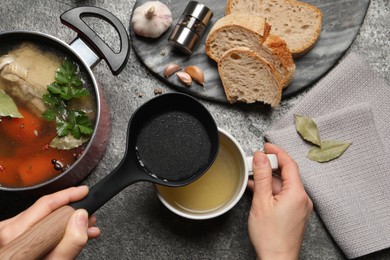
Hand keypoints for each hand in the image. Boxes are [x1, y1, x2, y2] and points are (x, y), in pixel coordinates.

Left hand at [0, 186, 99, 258]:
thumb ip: (69, 244)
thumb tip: (82, 218)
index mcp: (12, 236)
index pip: (45, 205)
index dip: (68, 196)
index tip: (84, 192)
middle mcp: (6, 233)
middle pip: (44, 212)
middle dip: (72, 213)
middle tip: (90, 217)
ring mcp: (6, 237)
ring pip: (41, 220)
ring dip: (65, 224)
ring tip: (85, 230)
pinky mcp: (9, 242)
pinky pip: (34, 229)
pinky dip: (53, 231)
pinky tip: (68, 237)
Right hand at [247, 143, 312, 259]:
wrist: (276, 259)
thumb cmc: (270, 236)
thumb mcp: (261, 201)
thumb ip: (261, 176)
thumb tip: (261, 157)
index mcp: (297, 193)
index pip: (289, 164)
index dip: (277, 152)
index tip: (267, 146)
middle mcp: (302, 198)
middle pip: (286, 174)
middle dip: (270, 166)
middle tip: (255, 162)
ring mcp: (299, 207)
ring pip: (283, 186)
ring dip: (268, 180)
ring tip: (252, 177)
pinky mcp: (294, 214)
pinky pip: (283, 196)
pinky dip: (271, 191)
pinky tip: (258, 190)